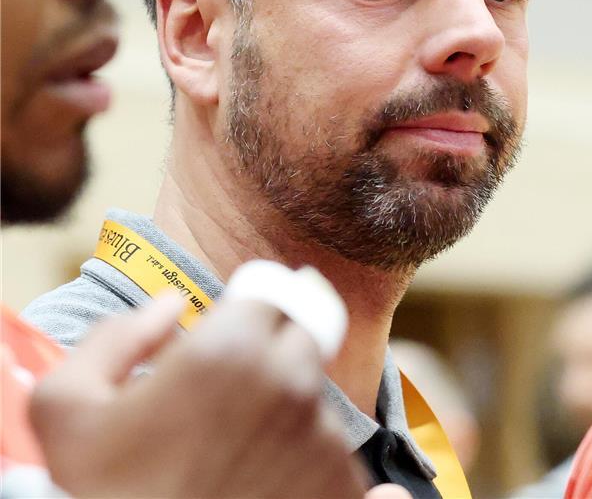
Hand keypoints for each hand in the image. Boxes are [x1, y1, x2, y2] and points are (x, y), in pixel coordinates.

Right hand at [29, 296, 368, 498]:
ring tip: (235, 452)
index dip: (249, 312)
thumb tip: (170, 305)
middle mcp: (292, 384)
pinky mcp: (343, 483)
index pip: (271, 295)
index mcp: (232, 349)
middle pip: (301, 338)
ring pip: (313, 396)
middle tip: (227, 398)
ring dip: (282, 409)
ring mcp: (325, 437)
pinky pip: (329, 450)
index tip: (233, 333)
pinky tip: (259, 481)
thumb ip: (114, 335)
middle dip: (270, 353)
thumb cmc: (107, 498)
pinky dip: (301, 457)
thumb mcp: (66, 410)